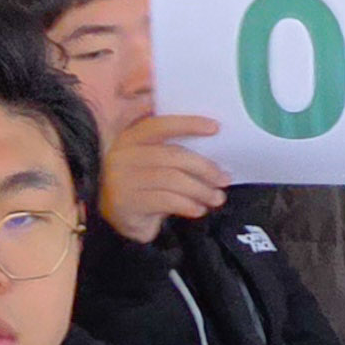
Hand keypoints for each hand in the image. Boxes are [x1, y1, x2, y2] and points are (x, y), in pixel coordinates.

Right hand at [101, 114, 228, 242]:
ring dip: (200, 190)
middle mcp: (122, 155)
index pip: (160, 125)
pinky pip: (165, 201)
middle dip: (204, 167)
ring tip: (217, 198)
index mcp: (130, 137)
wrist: (119, 220)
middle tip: (224, 179)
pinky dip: (187, 205)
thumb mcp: (154, 164)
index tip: (215, 127)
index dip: (188, 124)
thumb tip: (215, 152)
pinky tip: (199, 210)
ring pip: (171, 179)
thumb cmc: (145, 186)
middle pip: (172, 155)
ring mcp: (121, 179)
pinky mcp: (125, 203)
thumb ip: (174, 152)